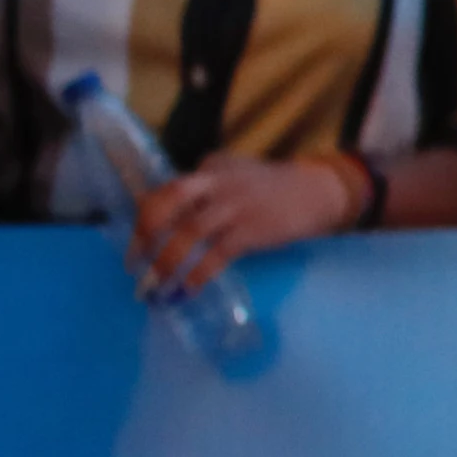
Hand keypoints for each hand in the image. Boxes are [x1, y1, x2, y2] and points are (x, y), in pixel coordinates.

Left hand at [131, 155, 356, 297]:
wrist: (322, 190)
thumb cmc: (276, 188)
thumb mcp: (237, 174)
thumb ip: (207, 188)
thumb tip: (170, 220)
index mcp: (211, 168)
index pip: (165, 191)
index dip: (144, 220)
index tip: (136, 245)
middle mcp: (218, 182)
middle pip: (168, 202)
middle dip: (147, 234)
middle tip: (135, 263)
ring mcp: (236, 205)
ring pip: (189, 232)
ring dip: (168, 261)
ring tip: (158, 284)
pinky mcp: (254, 228)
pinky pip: (217, 254)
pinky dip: (199, 273)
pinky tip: (190, 287)